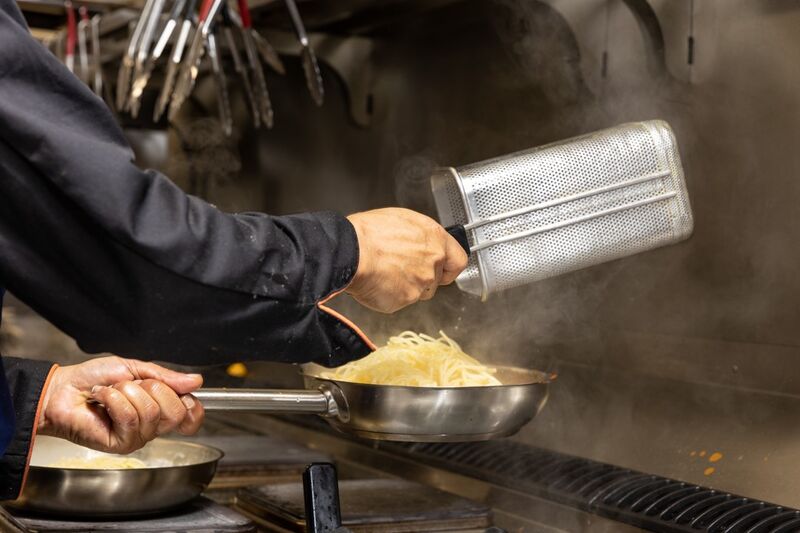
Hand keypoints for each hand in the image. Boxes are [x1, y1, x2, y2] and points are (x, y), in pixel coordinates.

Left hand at [38, 356, 203, 453]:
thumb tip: (196, 381)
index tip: (184, 393)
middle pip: (177, 412)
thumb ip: (166, 376)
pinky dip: (115, 400)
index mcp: (160, 408)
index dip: (192, 405)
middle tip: (132, 385)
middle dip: (154, 388)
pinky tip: (103, 400)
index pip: (191, 416)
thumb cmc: (94, 378)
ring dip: (128, 392)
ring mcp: (137, 437)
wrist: (63, 389)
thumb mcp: (135, 368)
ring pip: (152, 412)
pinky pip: (130, 418)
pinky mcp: (121, 444)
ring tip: (111, 392)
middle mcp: (152, 426)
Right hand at [346, 208, 467, 312]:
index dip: (449, 268)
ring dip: (406, 287)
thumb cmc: (368, 232)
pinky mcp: (406, 299)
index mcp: (434, 238)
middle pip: (436, 279)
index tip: (444, 271)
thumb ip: (420, 236)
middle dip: (421, 277)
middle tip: (399, 268)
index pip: (458, 260)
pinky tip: (378, 282)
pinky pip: (401, 301)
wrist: (350, 252)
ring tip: (385, 273)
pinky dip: (390, 295)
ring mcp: (421, 283)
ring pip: (419, 292)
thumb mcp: (401, 220)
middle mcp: (433, 261)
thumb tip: (421, 243)